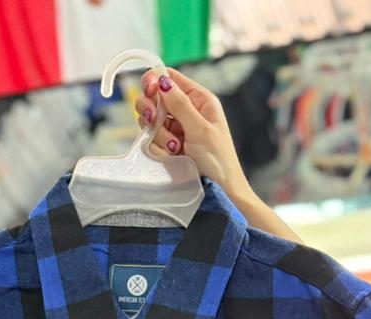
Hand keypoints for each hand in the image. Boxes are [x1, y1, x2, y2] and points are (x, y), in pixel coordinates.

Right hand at [135, 69, 249, 201]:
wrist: (221, 189)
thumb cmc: (219, 160)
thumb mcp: (200, 129)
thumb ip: (180, 105)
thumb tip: (162, 80)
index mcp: (199, 99)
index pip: (170, 77)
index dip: (155, 79)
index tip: (149, 91)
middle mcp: (186, 110)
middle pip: (155, 96)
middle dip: (151, 109)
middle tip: (153, 120)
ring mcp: (176, 127)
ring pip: (151, 119)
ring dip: (158, 134)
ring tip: (175, 148)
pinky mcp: (169, 144)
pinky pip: (153, 138)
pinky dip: (159, 146)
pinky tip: (173, 155)